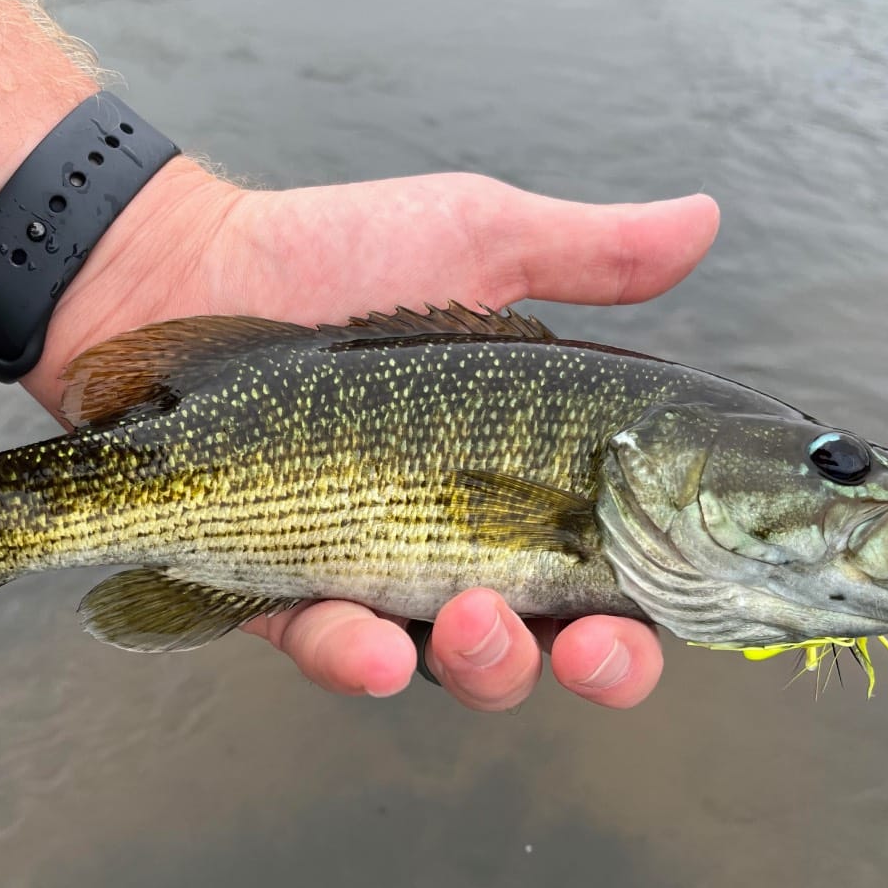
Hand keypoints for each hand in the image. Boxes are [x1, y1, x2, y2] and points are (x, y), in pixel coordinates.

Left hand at [26, 158, 718, 709]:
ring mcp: (379, 573)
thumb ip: (591, 255)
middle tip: (594, 646)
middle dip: (596, 666)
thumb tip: (706, 221)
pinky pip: (331, 650)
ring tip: (472, 617)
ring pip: (457, 666)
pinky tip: (376, 649)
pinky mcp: (287, 593)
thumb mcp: (477, 240)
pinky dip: (357, 659)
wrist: (180, 269)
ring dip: (486, 663)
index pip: (627, 564)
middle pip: (560, 641)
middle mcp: (469, 539)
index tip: (685, 601)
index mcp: (531, 474)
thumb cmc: (334, 254)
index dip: (664, 602)